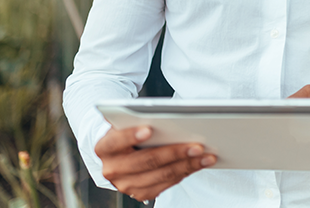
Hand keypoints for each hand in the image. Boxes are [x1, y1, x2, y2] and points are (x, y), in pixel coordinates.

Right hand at [94, 126, 216, 202]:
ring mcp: (125, 185)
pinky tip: (199, 163)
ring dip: (187, 165)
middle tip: (197, 145)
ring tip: (206, 155)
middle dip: (174, 153)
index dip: (131, 135)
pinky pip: (165, 185)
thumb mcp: (126, 118)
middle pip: (146, 161)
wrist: (117, 147)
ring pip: (160, 176)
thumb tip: (164, 115)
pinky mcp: (139, 193)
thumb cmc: (126, 126)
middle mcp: (111, 169)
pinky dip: (184, 173)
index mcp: (104, 147)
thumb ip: (137, 117)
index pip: (116, 141)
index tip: (149, 128)